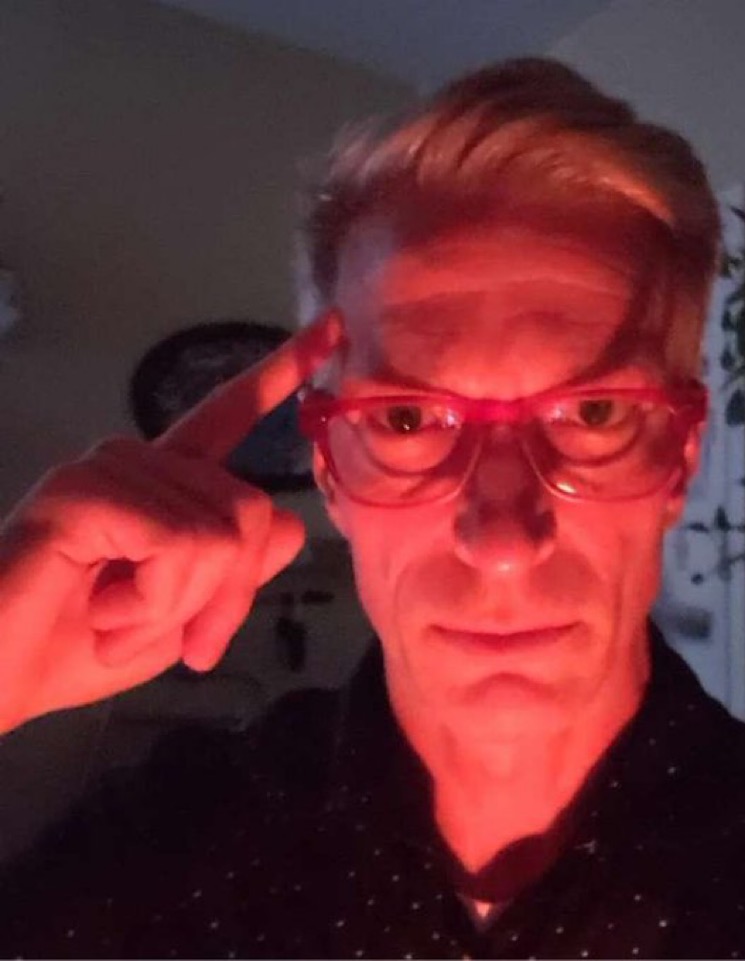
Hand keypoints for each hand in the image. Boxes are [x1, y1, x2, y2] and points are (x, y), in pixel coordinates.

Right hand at [0, 314, 342, 733]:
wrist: (0, 682)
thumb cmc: (81, 647)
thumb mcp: (186, 614)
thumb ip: (238, 568)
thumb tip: (288, 524)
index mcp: (168, 481)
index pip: (233, 414)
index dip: (283, 371)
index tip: (333, 328)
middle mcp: (142, 458)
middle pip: (253, 512)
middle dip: (224, 597)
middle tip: (166, 633)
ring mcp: (110, 467)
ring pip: (222, 535)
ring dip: (177, 607)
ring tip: (115, 618)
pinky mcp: (84, 490)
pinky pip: (179, 544)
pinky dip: (153, 603)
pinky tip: (102, 611)